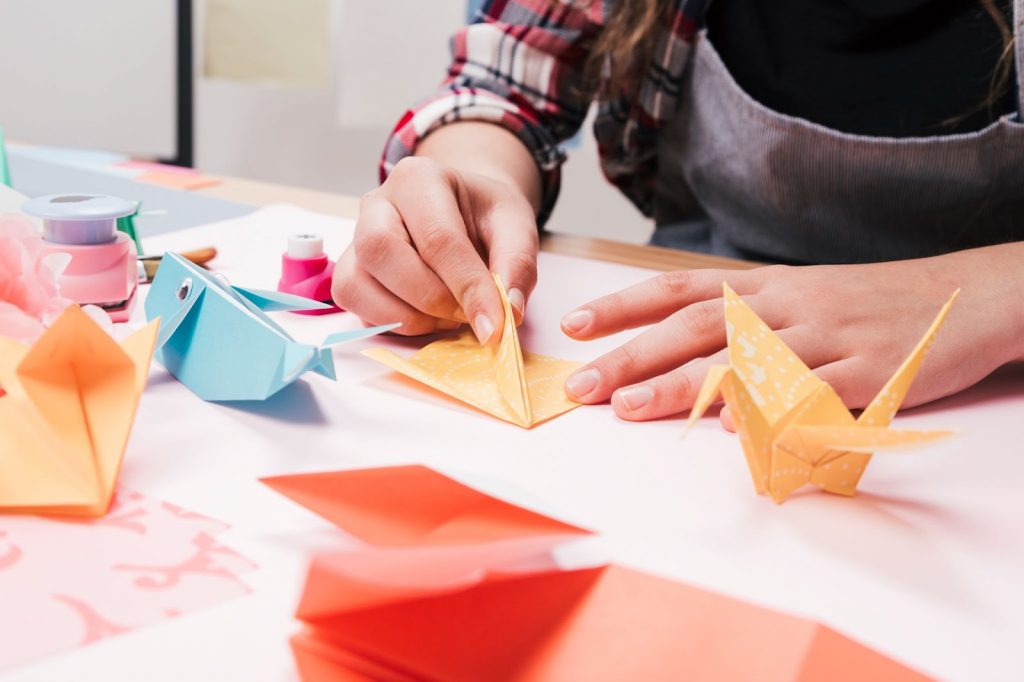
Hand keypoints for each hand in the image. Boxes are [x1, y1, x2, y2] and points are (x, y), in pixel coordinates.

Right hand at [332, 156, 538, 342]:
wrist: (463, 211)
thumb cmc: (484, 215)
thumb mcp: (516, 226)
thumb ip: (518, 264)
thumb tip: (508, 311)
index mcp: (419, 178)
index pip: (438, 237)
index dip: (468, 287)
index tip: (495, 324)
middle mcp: (377, 203)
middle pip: (381, 252)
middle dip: (429, 298)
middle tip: (466, 314)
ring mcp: (355, 238)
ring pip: (356, 283)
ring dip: (408, 315)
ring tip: (449, 316)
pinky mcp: (348, 271)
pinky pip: (354, 304)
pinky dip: (391, 322)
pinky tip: (426, 317)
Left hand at [560, 244, 1023, 425]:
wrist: (968, 295)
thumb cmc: (873, 303)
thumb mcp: (804, 296)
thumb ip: (745, 320)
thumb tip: (682, 353)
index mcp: (767, 286)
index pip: (680, 289)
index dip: (624, 305)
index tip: (575, 324)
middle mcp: (785, 306)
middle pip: (694, 327)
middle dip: (631, 356)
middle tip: (581, 384)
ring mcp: (824, 338)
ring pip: (738, 360)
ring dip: (679, 385)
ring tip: (628, 407)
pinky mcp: (864, 375)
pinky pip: (807, 398)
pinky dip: (764, 413)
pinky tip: (726, 431)